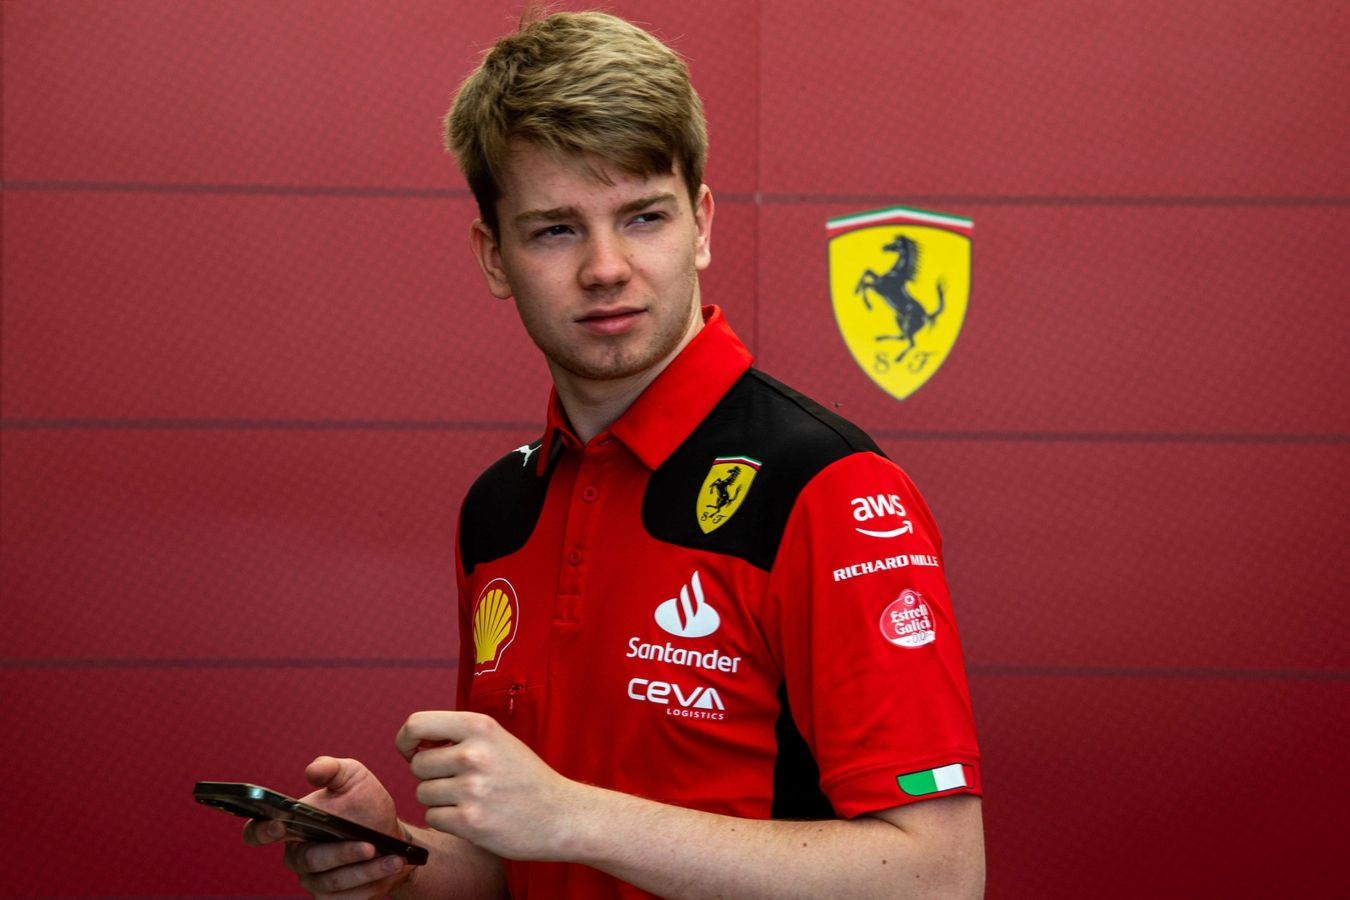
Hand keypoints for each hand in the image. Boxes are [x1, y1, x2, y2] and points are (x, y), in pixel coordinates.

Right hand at [243, 756, 415, 898]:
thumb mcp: (354, 778)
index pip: (258, 832)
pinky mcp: (332, 898)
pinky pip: (347, 897)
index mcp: (292, 826)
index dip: (260, 831)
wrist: (391, 836)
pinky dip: (372, 882)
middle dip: (341, 853)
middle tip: (369, 846)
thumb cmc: (366, 805)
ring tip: (392, 858)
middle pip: (308, 860)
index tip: (278, 825)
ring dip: (366, 870)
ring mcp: (314, 880)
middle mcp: (298, 856)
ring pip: (332, 881)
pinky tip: (391, 867)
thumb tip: (312, 771)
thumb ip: (332, 769)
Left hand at [397, 711, 585, 861]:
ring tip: (472, 799)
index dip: (406, 740)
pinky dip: (447, 820)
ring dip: (439, 799)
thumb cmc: (525, 777)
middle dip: (430, 775)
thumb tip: (413, 744)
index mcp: (480, 726)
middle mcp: (473, 753)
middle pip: (417, 764)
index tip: (412, 751)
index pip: (417, 724)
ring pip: (422, 793)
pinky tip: (474, 816)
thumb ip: (459, 736)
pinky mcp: (469, 822)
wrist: (561, 815)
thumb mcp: (498, 741)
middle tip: (459, 782)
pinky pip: (432, 817)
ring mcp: (471, 789)